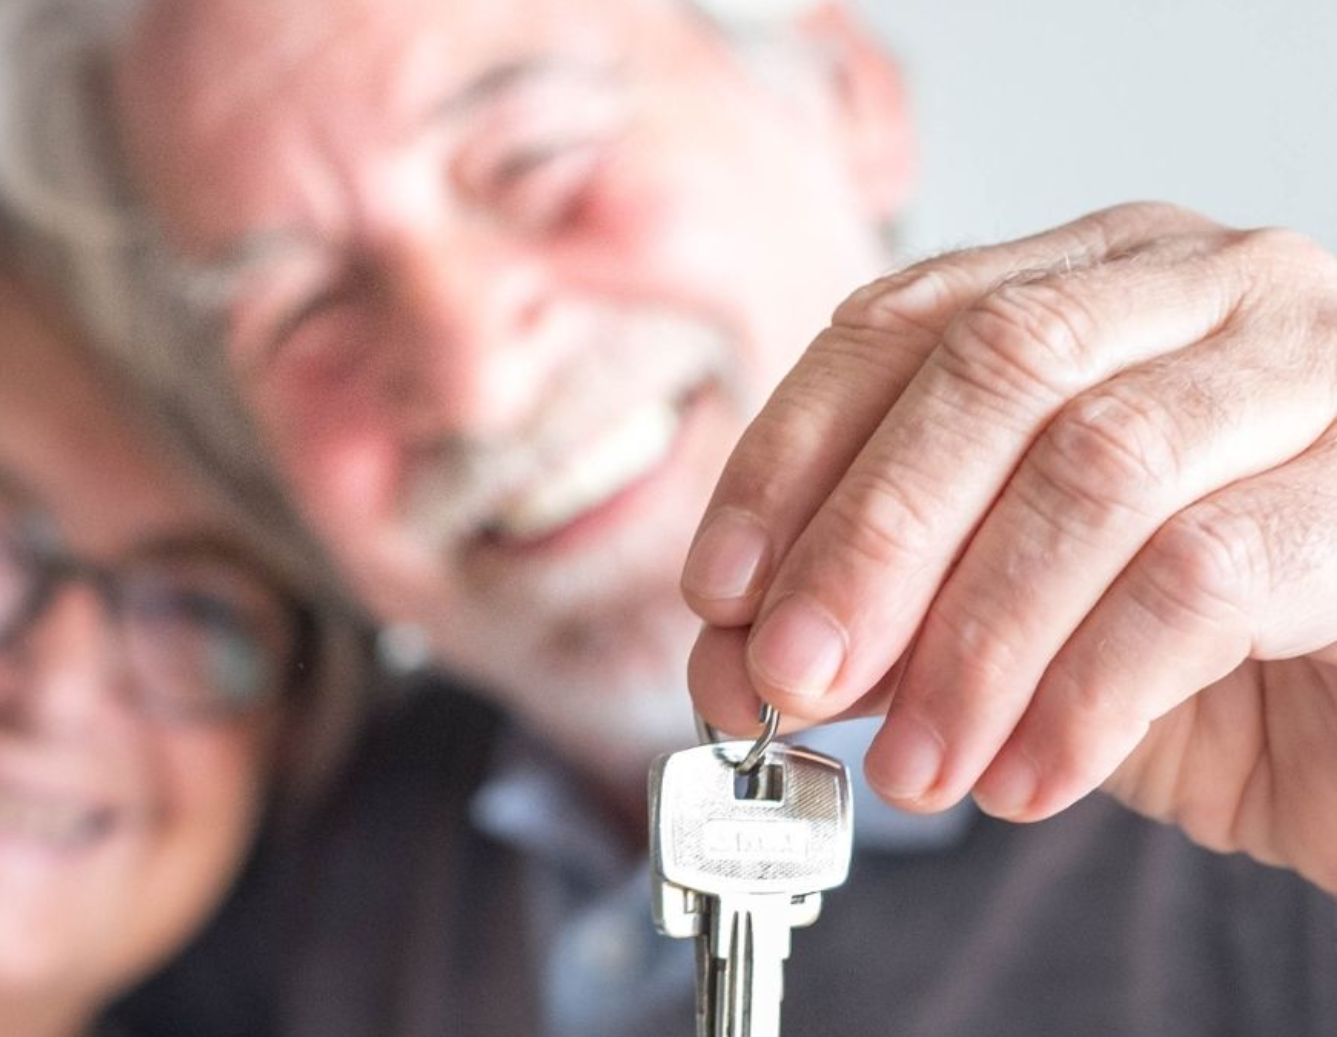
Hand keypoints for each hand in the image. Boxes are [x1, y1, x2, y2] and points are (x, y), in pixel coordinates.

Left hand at [682, 202, 1336, 893]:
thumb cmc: (1193, 658)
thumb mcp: (999, 627)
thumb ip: (877, 617)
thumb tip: (737, 655)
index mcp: (1088, 283)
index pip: (901, 325)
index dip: (792, 458)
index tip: (721, 590)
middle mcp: (1204, 290)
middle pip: (997, 368)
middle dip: (869, 537)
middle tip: (794, 677)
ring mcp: (1312, 371)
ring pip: (1096, 463)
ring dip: (973, 638)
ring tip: (916, 766)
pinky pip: (1207, 574)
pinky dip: (1088, 691)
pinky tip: (1027, 777)